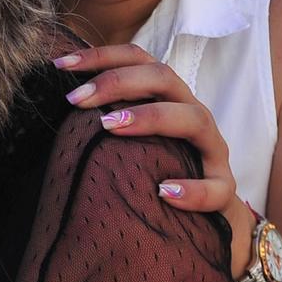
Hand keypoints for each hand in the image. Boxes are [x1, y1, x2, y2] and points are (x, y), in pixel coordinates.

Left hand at [52, 43, 252, 268]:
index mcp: (168, 98)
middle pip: (165, 78)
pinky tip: (164, 193)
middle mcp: (193, 115)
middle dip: (118, 82)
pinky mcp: (226, 190)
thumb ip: (106, 121)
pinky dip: (193, 189)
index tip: (60, 65)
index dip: (101, 56)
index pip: (139, 59)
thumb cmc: (160, 174)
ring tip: (111, 126)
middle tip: (76, 99)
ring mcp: (213, 151)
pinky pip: (217, 187)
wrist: (212, 225)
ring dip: (151, 117)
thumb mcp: (134, 143)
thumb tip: (55, 107)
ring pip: (195, 118)